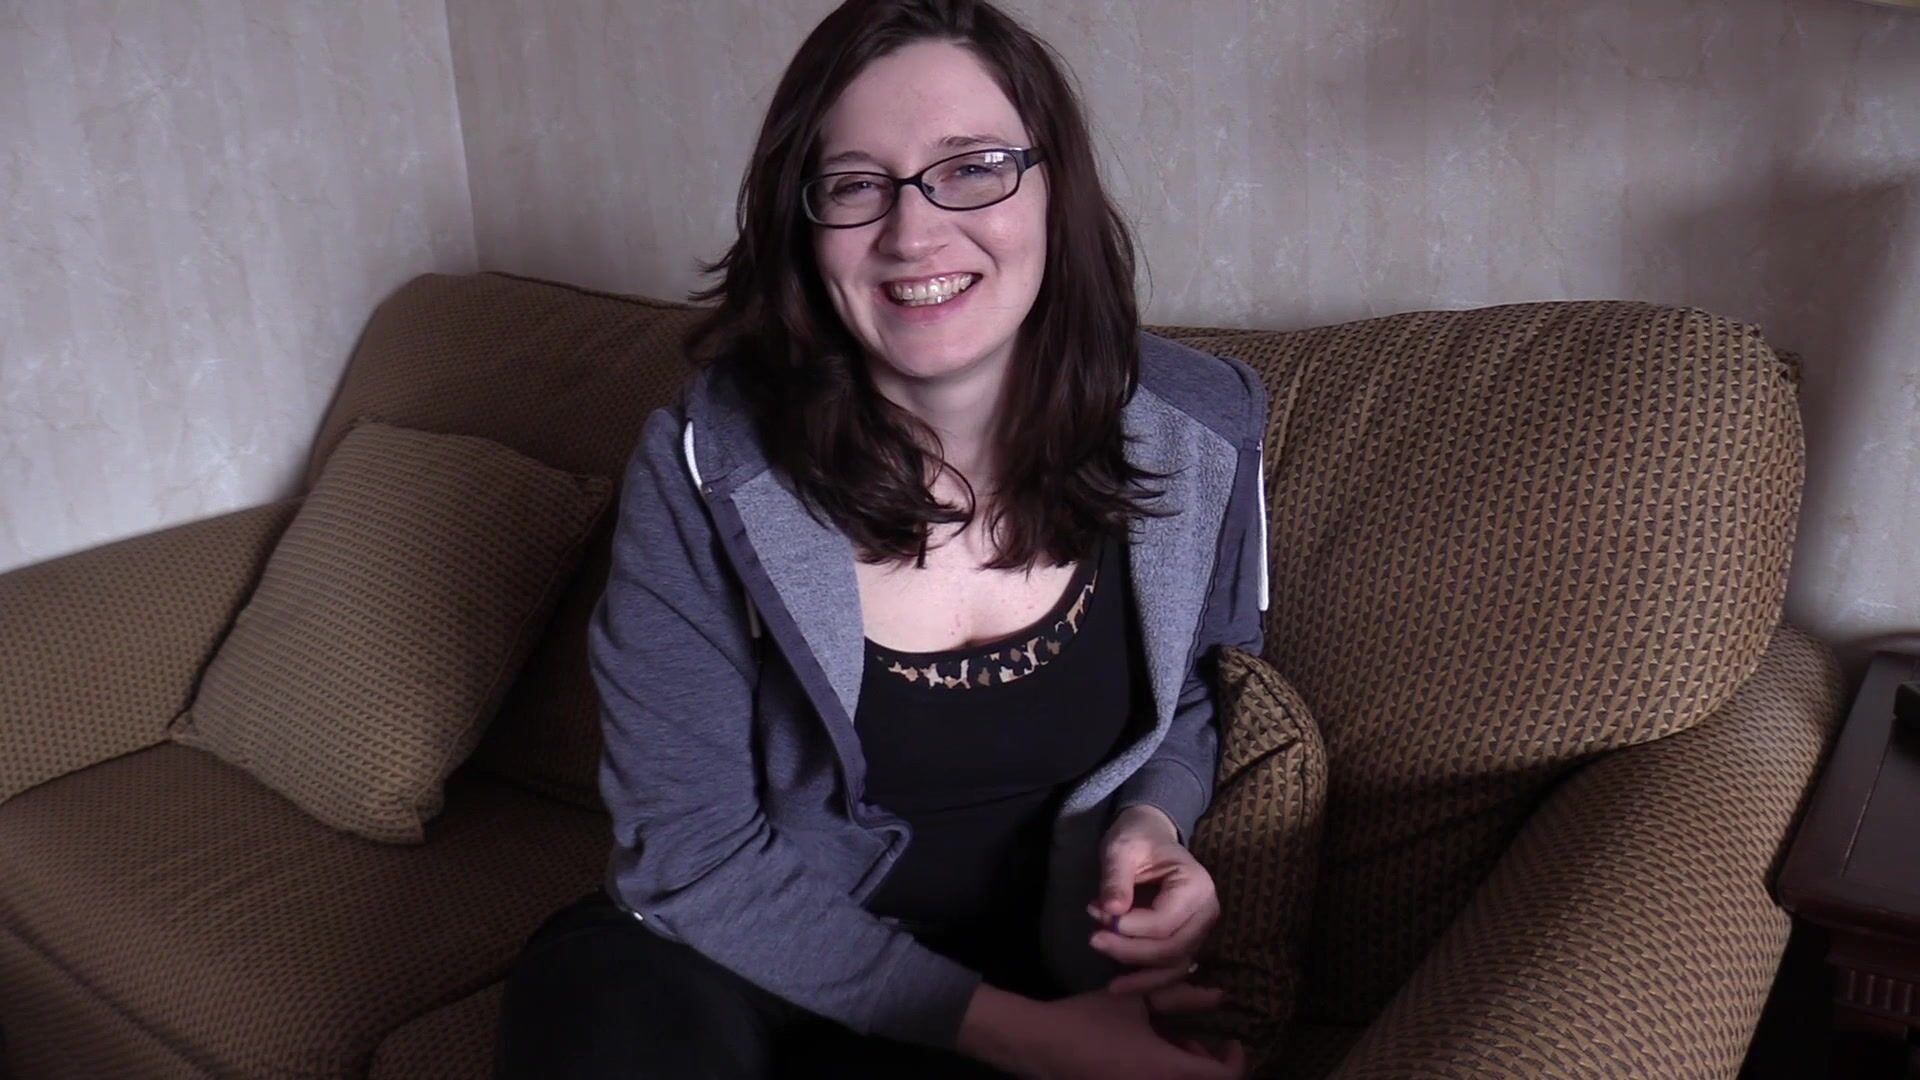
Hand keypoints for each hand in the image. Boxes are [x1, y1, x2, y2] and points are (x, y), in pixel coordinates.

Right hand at [958, 982, 1245, 1079]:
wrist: (1040, 1045)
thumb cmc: (1089, 1021)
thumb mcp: (1136, 1002)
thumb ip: (1180, 997)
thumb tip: (1218, 993)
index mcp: (1169, 1071)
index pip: (1224, 1078)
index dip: (1235, 1061)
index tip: (1230, 1041)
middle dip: (1207, 1066)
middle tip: (1194, 1041)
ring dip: (1185, 1071)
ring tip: (1169, 1045)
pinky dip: (1164, 1076)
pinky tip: (1148, 1058)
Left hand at [1088, 805, 1220, 992]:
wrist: (1150, 838)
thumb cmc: (1137, 839)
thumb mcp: (1121, 848)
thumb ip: (1116, 878)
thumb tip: (1111, 912)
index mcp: (1196, 885)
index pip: (1165, 922)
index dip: (1130, 928)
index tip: (1095, 914)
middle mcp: (1207, 912)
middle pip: (1173, 949)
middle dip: (1130, 952)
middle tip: (1093, 940)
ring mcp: (1202, 931)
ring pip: (1175, 967)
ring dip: (1139, 975)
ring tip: (1107, 978)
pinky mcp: (1189, 943)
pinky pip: (1172, 970)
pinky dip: (1148, 981)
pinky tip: (1120, 986)